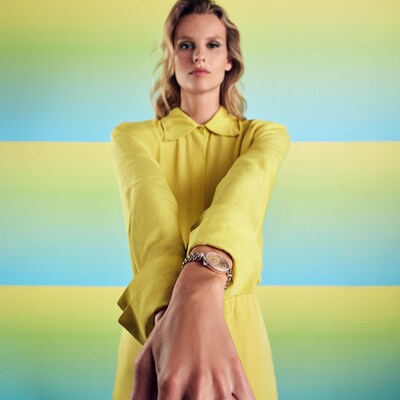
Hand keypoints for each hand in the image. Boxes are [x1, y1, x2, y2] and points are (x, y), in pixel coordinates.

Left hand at [130, 260, 254, 399]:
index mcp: (170, 383)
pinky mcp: (238, 375)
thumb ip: (139, 392)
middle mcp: (197, 386)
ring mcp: (220, 382)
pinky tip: (223, 395)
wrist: (197, 301)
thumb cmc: (169, 330)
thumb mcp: (145, 358)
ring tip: (203, 391)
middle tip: (184, 390)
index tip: (171, 397)